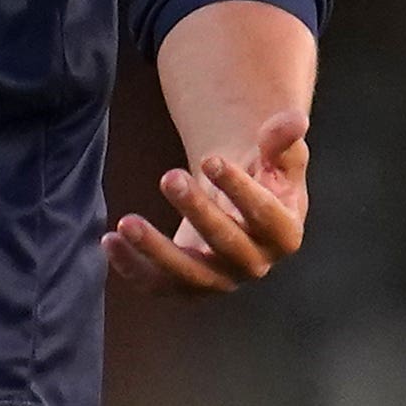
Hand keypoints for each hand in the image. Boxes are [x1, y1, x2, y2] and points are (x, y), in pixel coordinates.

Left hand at [101, 109, 308, 295]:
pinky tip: (110, 239)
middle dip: (197, 212)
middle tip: (169, 177)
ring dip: (156, 250)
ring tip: (127, 222)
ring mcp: (220, 279)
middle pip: (227, 244)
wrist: (239, 204)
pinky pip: (158, 283)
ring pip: (188, 274)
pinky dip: (132, 267)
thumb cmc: (263, 175)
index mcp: (284, 234)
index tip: (209, 159)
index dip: (238, 190)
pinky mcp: (188, 285)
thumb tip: (295, 121)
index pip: (265, 216)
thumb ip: (282, 140)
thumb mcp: (278, 155)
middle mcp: (255, 263)